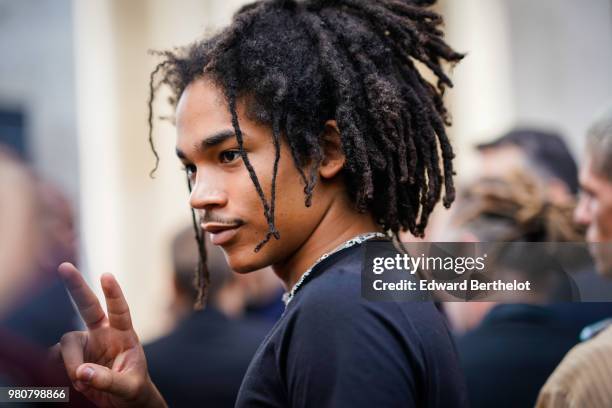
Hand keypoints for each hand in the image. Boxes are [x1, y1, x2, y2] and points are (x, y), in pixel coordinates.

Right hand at [50, 263, 166, 406]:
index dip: (113, 293)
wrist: (124, 402)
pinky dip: (62, 370)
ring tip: (82, 381)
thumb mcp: (129, 387)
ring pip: (67, 342)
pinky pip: (57, 357)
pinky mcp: (73, 356)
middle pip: (87, 306)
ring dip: (71, 362)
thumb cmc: (134, 389)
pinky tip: (77, 383)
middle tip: (64, 266)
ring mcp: (87, 343)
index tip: (106, 275)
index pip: (120, 310)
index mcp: (124, 335)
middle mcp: (104, 334)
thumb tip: (82, 371)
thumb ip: (108, 380)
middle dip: (76, 286)